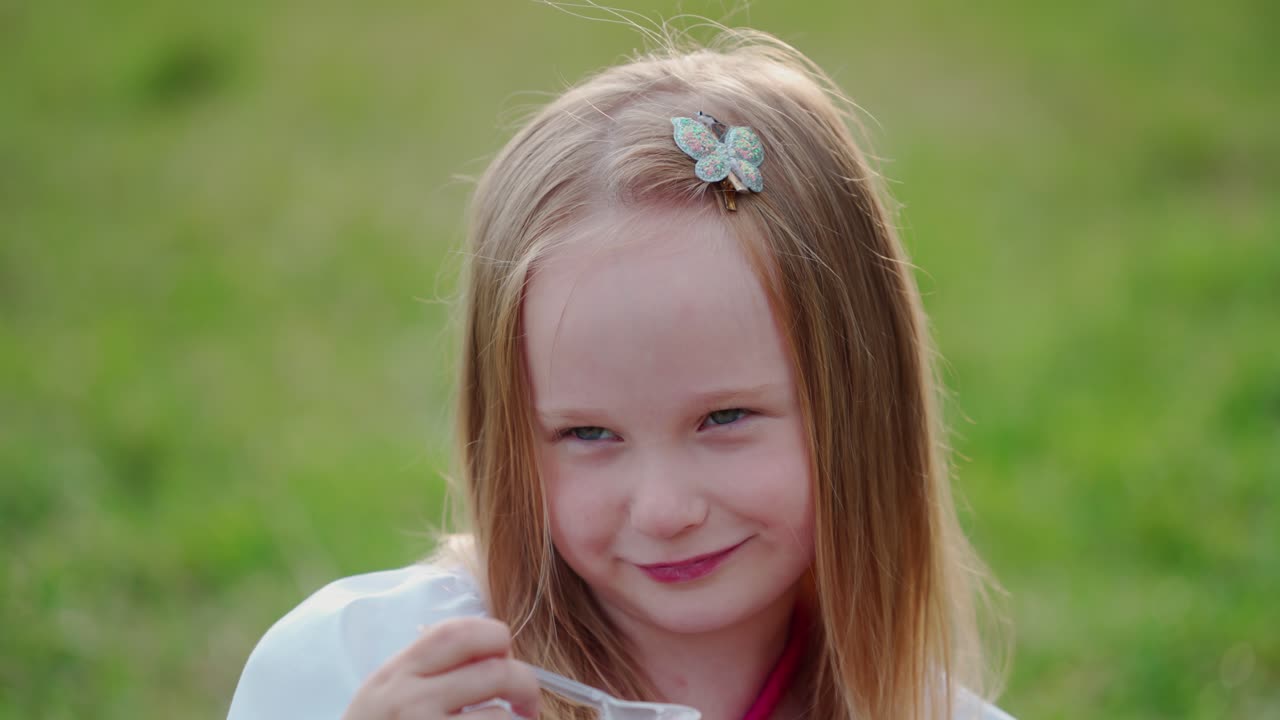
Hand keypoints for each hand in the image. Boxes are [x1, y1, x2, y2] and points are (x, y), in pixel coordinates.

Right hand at [341, 617, 538, 718]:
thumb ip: (431, 664)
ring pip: (500, 717)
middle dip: (525, 684)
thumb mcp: (388, 687)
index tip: (503, 655)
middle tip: (527, 701)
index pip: (460, 632)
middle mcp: (410, 700)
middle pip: (496, 671)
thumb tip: (498, 649)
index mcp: (400, 671)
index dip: (495, 636)